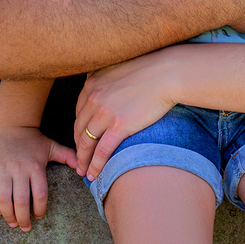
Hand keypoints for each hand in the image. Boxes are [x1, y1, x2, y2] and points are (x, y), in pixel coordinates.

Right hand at [0, 126, 77, 231]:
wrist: (10, 124)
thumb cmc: (33, 139)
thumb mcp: (52, 146)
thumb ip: (68, 157)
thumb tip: (84, 170)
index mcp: (36, 166)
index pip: (40, 193)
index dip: (40, 209)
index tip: (39, 216)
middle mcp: (19, 169)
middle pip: (21, 200)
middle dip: (23, 218)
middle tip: (25, 227)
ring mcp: (3, 169)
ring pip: (4, 198)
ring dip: (8, 214)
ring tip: (12, 223)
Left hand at [74, 48, 181, 178]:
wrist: (166, 74)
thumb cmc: (149, 71)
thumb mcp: (118, 69)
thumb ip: (106, 80)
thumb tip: (103, 88)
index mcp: (92, 83)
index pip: (79, 112)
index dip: (79, 129)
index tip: (82, 140)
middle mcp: (93, 98)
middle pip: (80, 129)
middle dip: (78, 147)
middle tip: (79, 160)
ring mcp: (105, 112)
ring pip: (87, 142)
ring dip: (83, 160)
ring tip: (84, 172)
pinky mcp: (119, 125)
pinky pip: (102, 150)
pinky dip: (96, 164)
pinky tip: (94, 174)